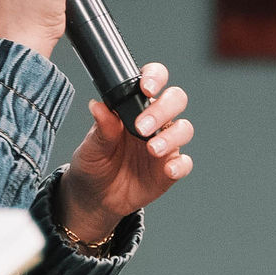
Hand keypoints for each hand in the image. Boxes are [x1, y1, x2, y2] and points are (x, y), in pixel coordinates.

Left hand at [57, 63, 194, 243]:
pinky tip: (167, 169)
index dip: (155, 77)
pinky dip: (180, 165)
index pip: (153, 80)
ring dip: (170, 136)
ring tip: (152, 148)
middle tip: (142, 127)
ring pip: (183, 129)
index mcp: (134, 106)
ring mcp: (164, 145)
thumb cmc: (93, 164)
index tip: (146, 87)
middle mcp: (154, 122)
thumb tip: (98, 106)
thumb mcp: (91, 146)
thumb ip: (101, 128)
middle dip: (163, 109)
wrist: (94, 197)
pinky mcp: (168, 169)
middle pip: (175, 100)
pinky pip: (184, 163)